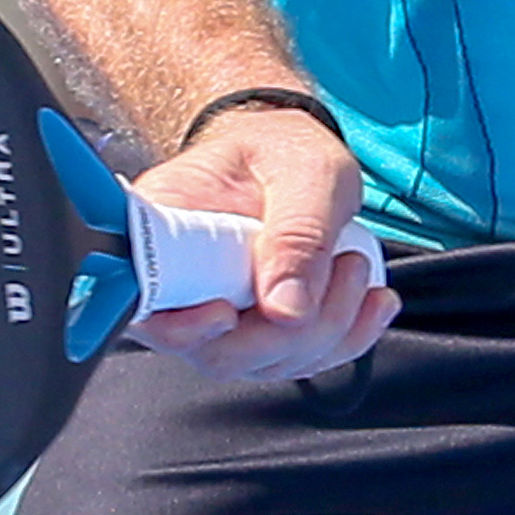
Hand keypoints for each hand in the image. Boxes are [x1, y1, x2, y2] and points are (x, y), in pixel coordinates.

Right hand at [126, 109, 399, 381]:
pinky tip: (370, 301)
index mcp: (159, 227)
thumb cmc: (286, 150)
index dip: (185, 327)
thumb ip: (298, 234)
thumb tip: (287, 311)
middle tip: (343, 262)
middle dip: (291, 328)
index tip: (230, 311)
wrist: (294, 154)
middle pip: (214, 350)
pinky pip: (294, 361)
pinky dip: (344, 340)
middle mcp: (176, 283)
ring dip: (327, 330)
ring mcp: (213, 313)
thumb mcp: (306, 171)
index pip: (144, 300)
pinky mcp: (253, 331)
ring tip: (355, 263)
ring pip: (259, 364)